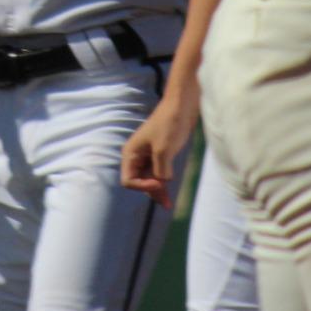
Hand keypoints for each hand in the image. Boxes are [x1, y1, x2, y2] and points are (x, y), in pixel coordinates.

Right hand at [121, 95, 197, 211]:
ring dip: (158, 190)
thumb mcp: (163, 152)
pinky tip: (170, 189)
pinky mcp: (160, 153)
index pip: (129, 180)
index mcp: (131, 153)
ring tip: (169, 203)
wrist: (182, 106)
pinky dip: (163, 182)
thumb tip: (162, 183)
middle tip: (168, 204)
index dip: (143, 187)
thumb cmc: (170, 125)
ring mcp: (148, 155)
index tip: (160, 184)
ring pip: (149, 178)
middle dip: (151, 192)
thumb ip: (160, 172)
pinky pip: (157, 172)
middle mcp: (136, 155)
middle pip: (138, 181)